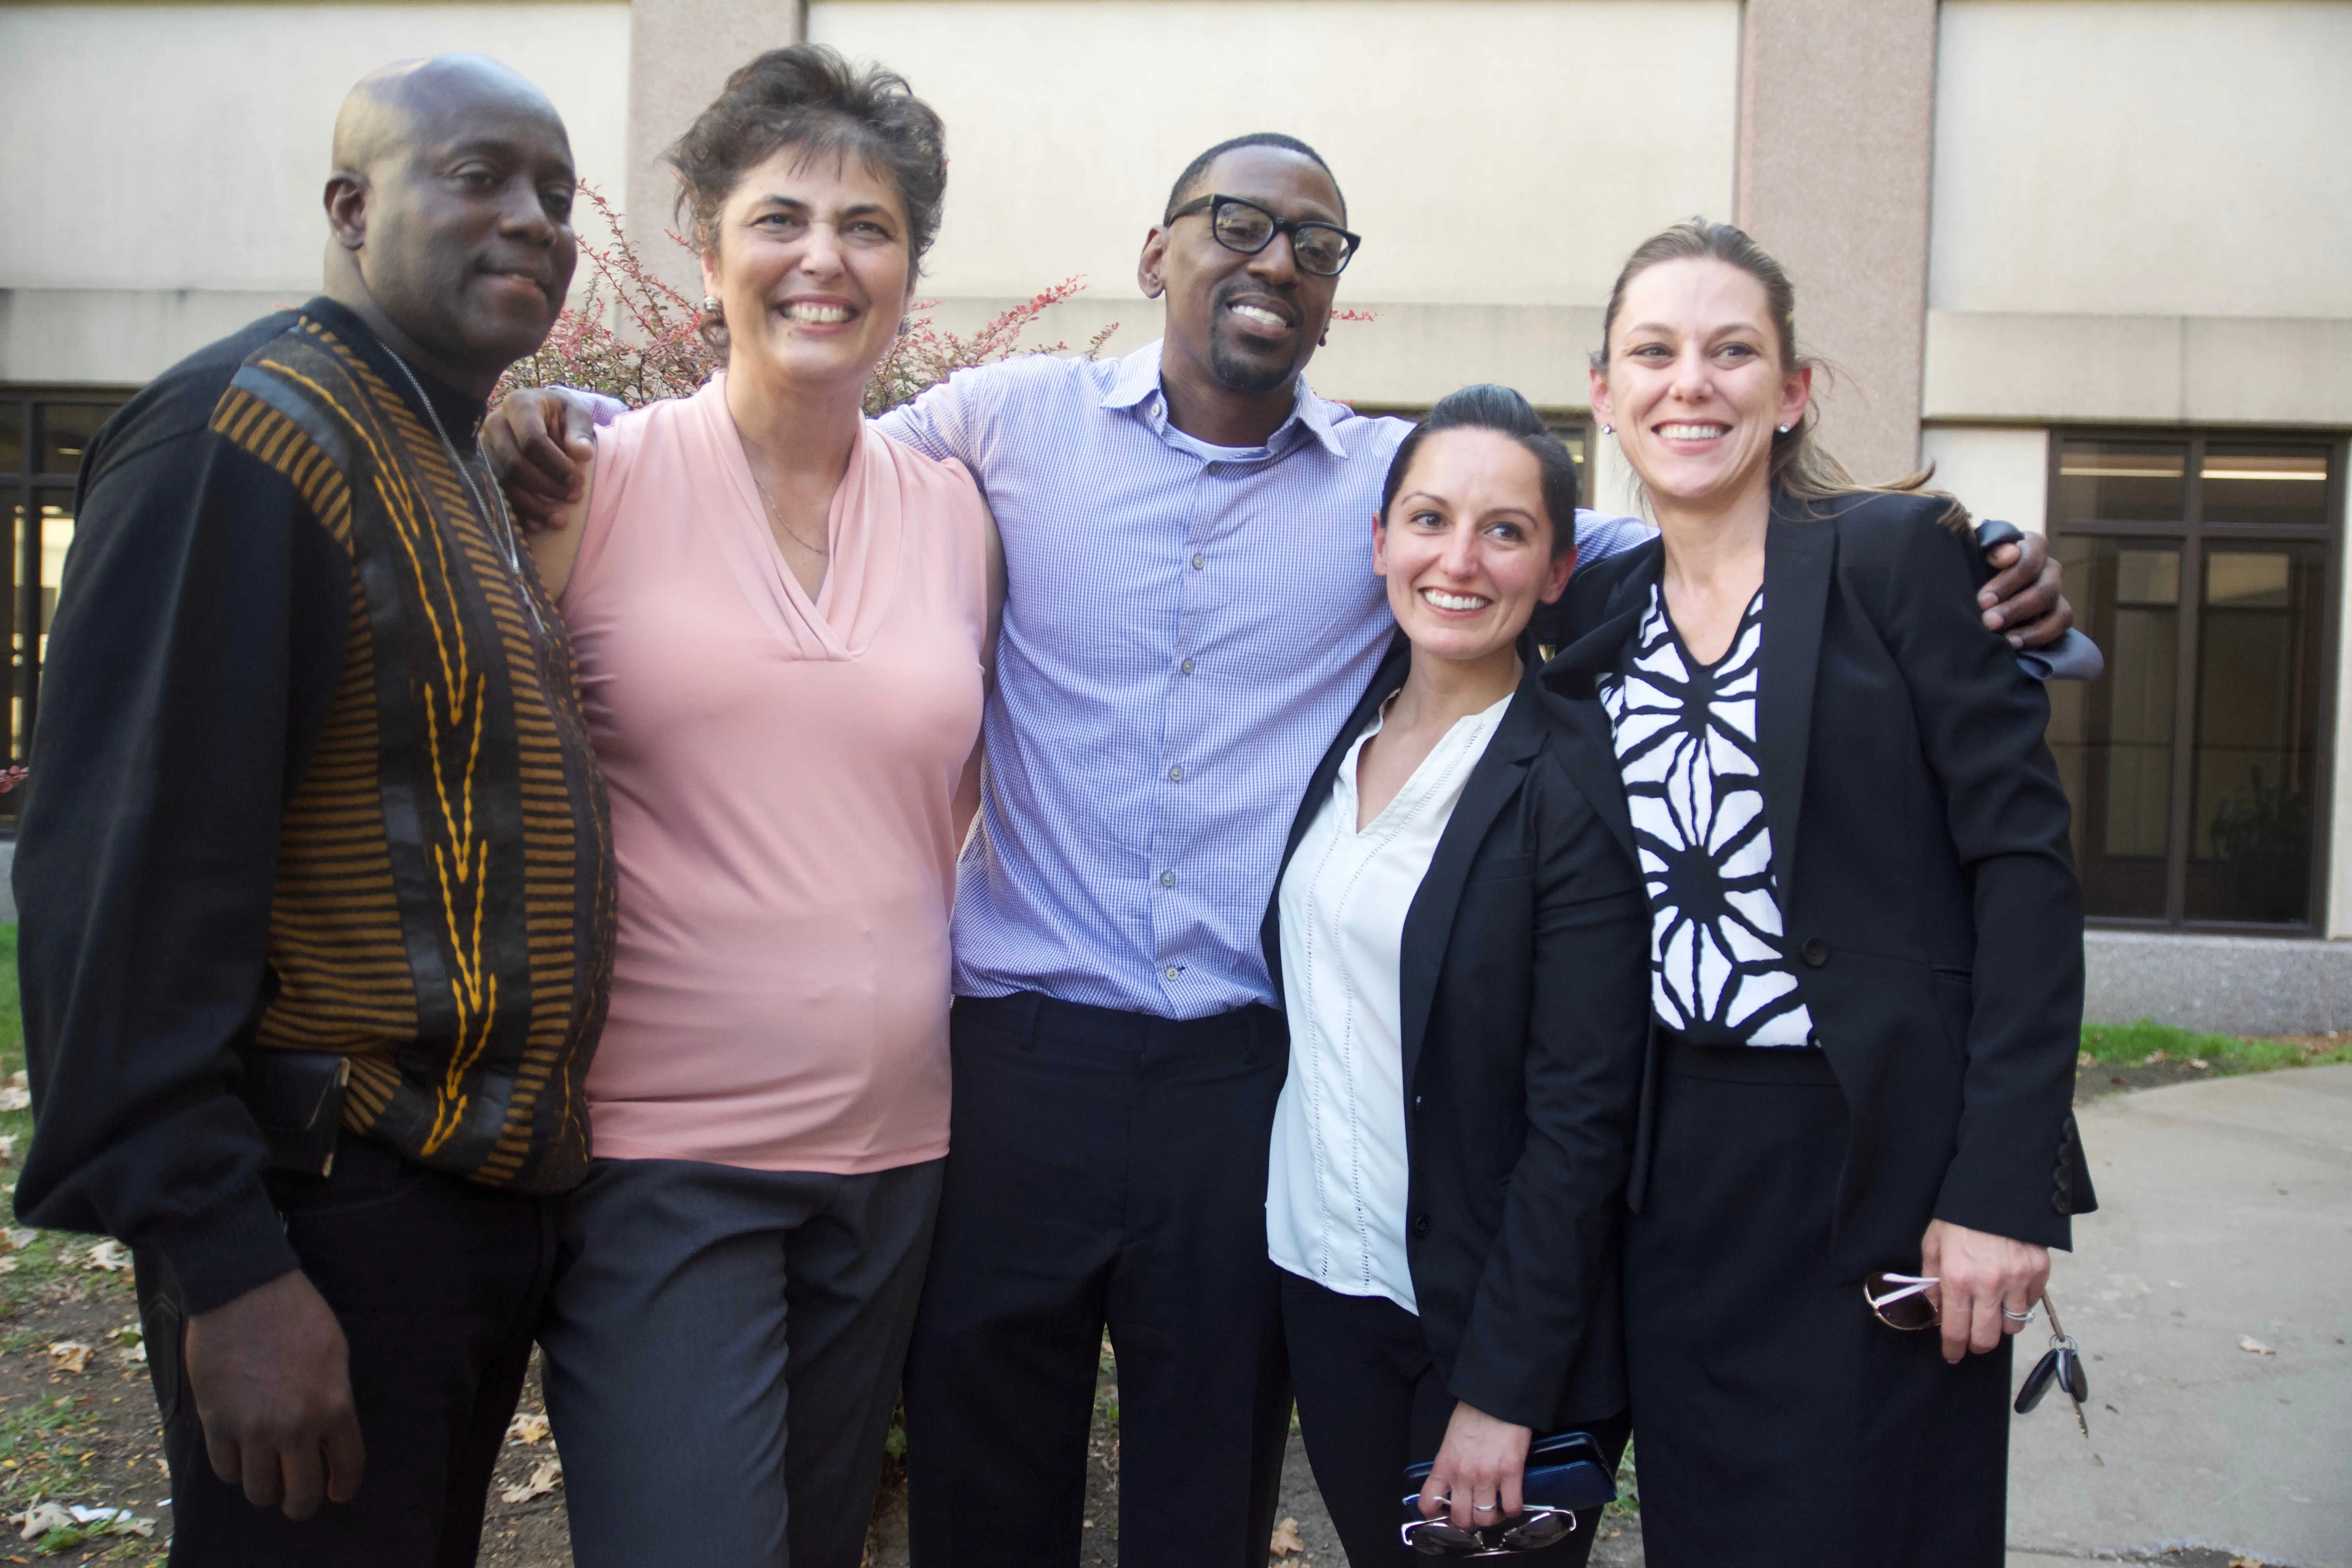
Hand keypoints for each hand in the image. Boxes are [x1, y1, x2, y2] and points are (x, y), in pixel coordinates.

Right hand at [183, 1270, 364, 1518]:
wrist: (244, 1291)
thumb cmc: (297, 1314)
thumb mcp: (335, 1353)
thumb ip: (334, 1398)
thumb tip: (329, 1432)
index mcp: (333, 1406)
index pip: (346, 1465)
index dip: (343, 1486)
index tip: (339, 1494)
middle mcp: (295, 1426)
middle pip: (301, 1493)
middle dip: (302, 1504)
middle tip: (300, 1501)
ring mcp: (252, 1428)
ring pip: (259, 1490)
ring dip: (266, 1490)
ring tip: (268, 1481)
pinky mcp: (217, 1422)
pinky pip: (225, 1469)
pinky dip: (234, 1470)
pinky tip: (241, 1460)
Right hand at [480, 387, 596, 530]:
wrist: (538, 415)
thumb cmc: (559, 415)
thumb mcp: (575, 414)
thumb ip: (579, 431)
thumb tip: (583, 453)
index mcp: (519, 405)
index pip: (533, 441)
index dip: (556, 466)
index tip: (578, 483)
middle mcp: (494, 424)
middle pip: (515, 465)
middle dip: (546, 487)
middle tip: (573, 498)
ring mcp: (483, 447)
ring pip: (502, 483)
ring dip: (532, 506)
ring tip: (560, 519)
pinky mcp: (481, 467)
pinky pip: (495, 495)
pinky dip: (517, 513)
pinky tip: (537, 526)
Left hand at [1420, 1401, 1531, 1533]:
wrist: (1496, 1397)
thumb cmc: (1473, 1415)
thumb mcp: (1450, 1441)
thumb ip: (1449, 1465)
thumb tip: (1453, 1486)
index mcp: (1444, 1466)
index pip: (1428, 1503)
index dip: (1436, 1515)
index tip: (1446, 1512)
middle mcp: (1462, 1476)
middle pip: (1462, 1520)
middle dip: (1469, 1521)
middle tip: (1475, 1511)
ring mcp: (1487, 1476)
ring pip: (1486, 1519)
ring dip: (1491, 1518)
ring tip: (1495, 1507)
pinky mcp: (1511, 1473)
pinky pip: (1512, 1507)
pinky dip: (1513, 1509)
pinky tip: (1511, 1500)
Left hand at [1920, 1218, 2048, 1364]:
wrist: (1997, 1189)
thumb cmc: (1961, 1217)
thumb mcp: (1934, 1243)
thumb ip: (1932, 1278)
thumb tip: (1936, 1306)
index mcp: (1959, 1279)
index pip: (1957, 1330)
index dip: (1953, 1349)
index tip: (1952, 1355)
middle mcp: (1990, 1284)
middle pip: (1989, 1338)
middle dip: (1978, 1344)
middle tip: (1972, 1338)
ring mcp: (2018, 1280)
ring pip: (2014, 1325)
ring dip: (2002, 1324)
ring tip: (1992, 1310)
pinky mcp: (2039, 1272)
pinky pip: (2032, 1303)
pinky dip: (2021, 1303)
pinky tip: (2010, 1290)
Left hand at [1976, 530, 2073, 649]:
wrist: (1975, 589)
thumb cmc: (1974, 565)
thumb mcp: (1976, 551)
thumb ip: (1990, 546)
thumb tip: (2009, 554)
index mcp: (2031, 545)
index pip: (2032, 555)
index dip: (2009, 579)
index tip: (1983, 600)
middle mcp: (2048, 566)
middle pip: (2044, 587)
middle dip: (2015, 607)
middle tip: (1988, 622)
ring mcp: (2056, 590)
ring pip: (2055, 606)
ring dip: (2029, 625)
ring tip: (2003, 639)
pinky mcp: (2059, 612)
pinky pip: (2061, 623)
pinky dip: (2039, 635)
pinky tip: (2014, 644)